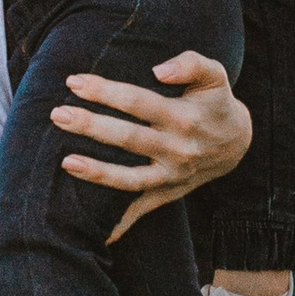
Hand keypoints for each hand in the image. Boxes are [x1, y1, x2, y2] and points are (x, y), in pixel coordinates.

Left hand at [54, 50, 250, 242]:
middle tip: (57, 114)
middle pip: (128, 138)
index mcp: (184, 117)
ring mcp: (172, 175)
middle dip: (90, 126)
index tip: (75, 81)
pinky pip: (142, 209)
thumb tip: (159, 70)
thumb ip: (192, 63)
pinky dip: (121, 223)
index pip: (139, 102)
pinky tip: (96, 232)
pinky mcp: (169, 192)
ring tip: (65, 162)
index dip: (106, 91)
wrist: (237, 143)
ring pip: (130, 178)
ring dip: (97, 172)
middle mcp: (178, 149)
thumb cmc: (215, 103)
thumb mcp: (214, 76)